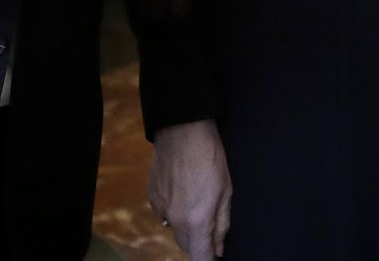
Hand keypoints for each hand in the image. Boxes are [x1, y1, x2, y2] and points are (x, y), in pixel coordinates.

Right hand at [149, 119, 231, 260]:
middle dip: (199, 243)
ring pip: (174, 230)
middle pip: (187, 246)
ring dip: (186, 227)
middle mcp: (175, 221)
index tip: (216, 255)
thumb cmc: (210, 158)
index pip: (201, 258)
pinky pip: (164, 215)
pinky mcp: (152, 197)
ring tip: (196, 202)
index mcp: (197, 221)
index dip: (210, 259)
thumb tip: (219, 249)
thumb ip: (222, 224)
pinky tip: (183, 192)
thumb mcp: (226, 191)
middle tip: (210, 225)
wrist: (182, 130)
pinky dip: (174, 212)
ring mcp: (160, 209)